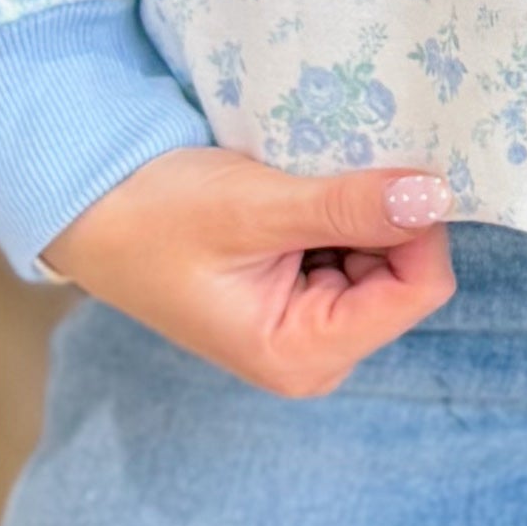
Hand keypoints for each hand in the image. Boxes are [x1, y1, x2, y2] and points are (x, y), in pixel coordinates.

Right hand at [45, 146, 456, 394]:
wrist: (92, 209)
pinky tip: (301, 190)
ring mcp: (312, 324)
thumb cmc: (156, 215)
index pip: (417, 292)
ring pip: (387, 256)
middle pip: (407, 275)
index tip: (388, 170)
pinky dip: (344, 212)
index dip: (418, 226)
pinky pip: (358, 248)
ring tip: (305, 181)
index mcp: (303, 355)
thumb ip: (347, 206)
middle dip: (385, 218)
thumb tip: (434, 195)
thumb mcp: (254, 207)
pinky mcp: (304, 294)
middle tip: (332, 172)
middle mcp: (317, 353)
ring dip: (362, 211)